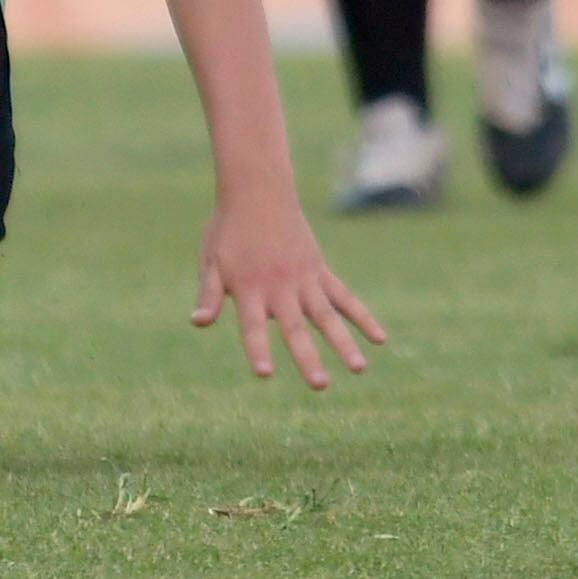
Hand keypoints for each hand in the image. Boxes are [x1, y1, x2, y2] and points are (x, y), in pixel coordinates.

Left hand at [192, 193, 385, 389]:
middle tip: (320, 386)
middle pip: (295, 329)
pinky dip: (362, 318)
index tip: (265, 374)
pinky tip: (379, 339)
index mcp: (248, 289)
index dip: (258, 350)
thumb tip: (197, 322)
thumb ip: (208, 293)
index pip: (252, 326)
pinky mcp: (320, 272)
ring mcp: (304, 280)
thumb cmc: (228, 229)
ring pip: (327, 317)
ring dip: (344, 343)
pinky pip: (345, 298)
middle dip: (307, 358)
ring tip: (358, 369)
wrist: (257, 192)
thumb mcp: (211, 261)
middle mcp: (279, 288)